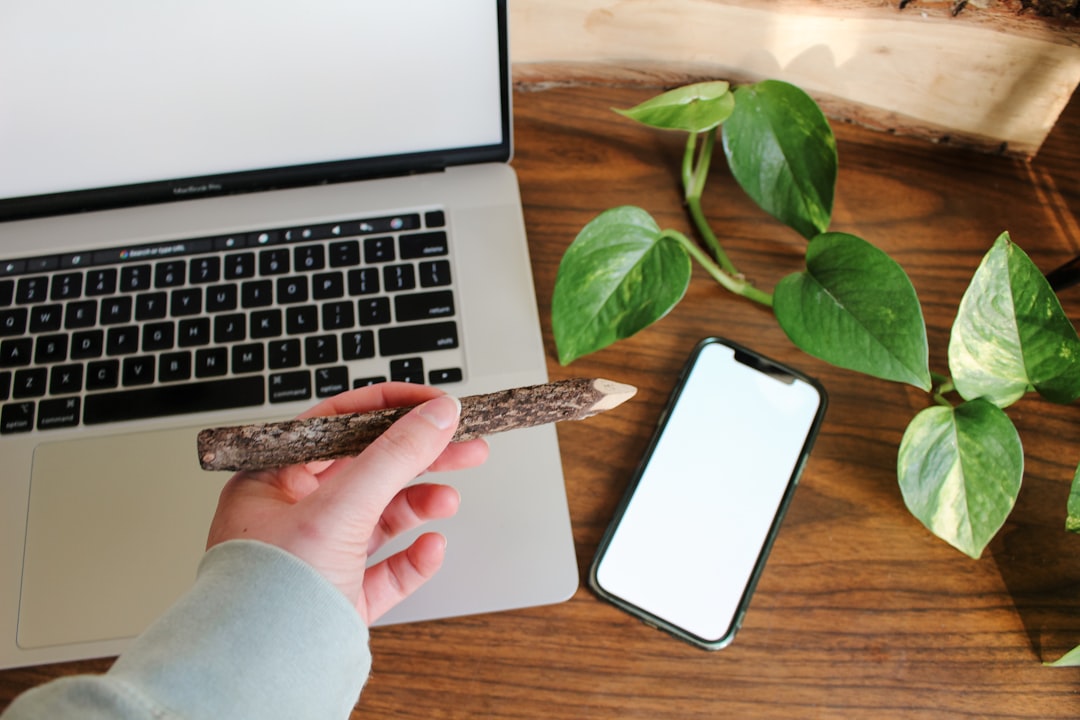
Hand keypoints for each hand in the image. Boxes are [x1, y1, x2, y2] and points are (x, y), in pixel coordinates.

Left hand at [206, 383, 488, 624]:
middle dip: (420, 457)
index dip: (389, 410)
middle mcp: (291, 515)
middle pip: (368, 468)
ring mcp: (317, 557)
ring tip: (448, 500)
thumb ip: (395, 456)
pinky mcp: (338, 598)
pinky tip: (431, 548)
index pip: (336, 425)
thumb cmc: (268, 593)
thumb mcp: (339, 508)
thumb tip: (437, 414)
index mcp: (272, 480)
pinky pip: (383, 570)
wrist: (258, 678)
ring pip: (378, 517)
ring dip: (418, 504)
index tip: (433, 406)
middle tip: (466, 445)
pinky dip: (412, 558)